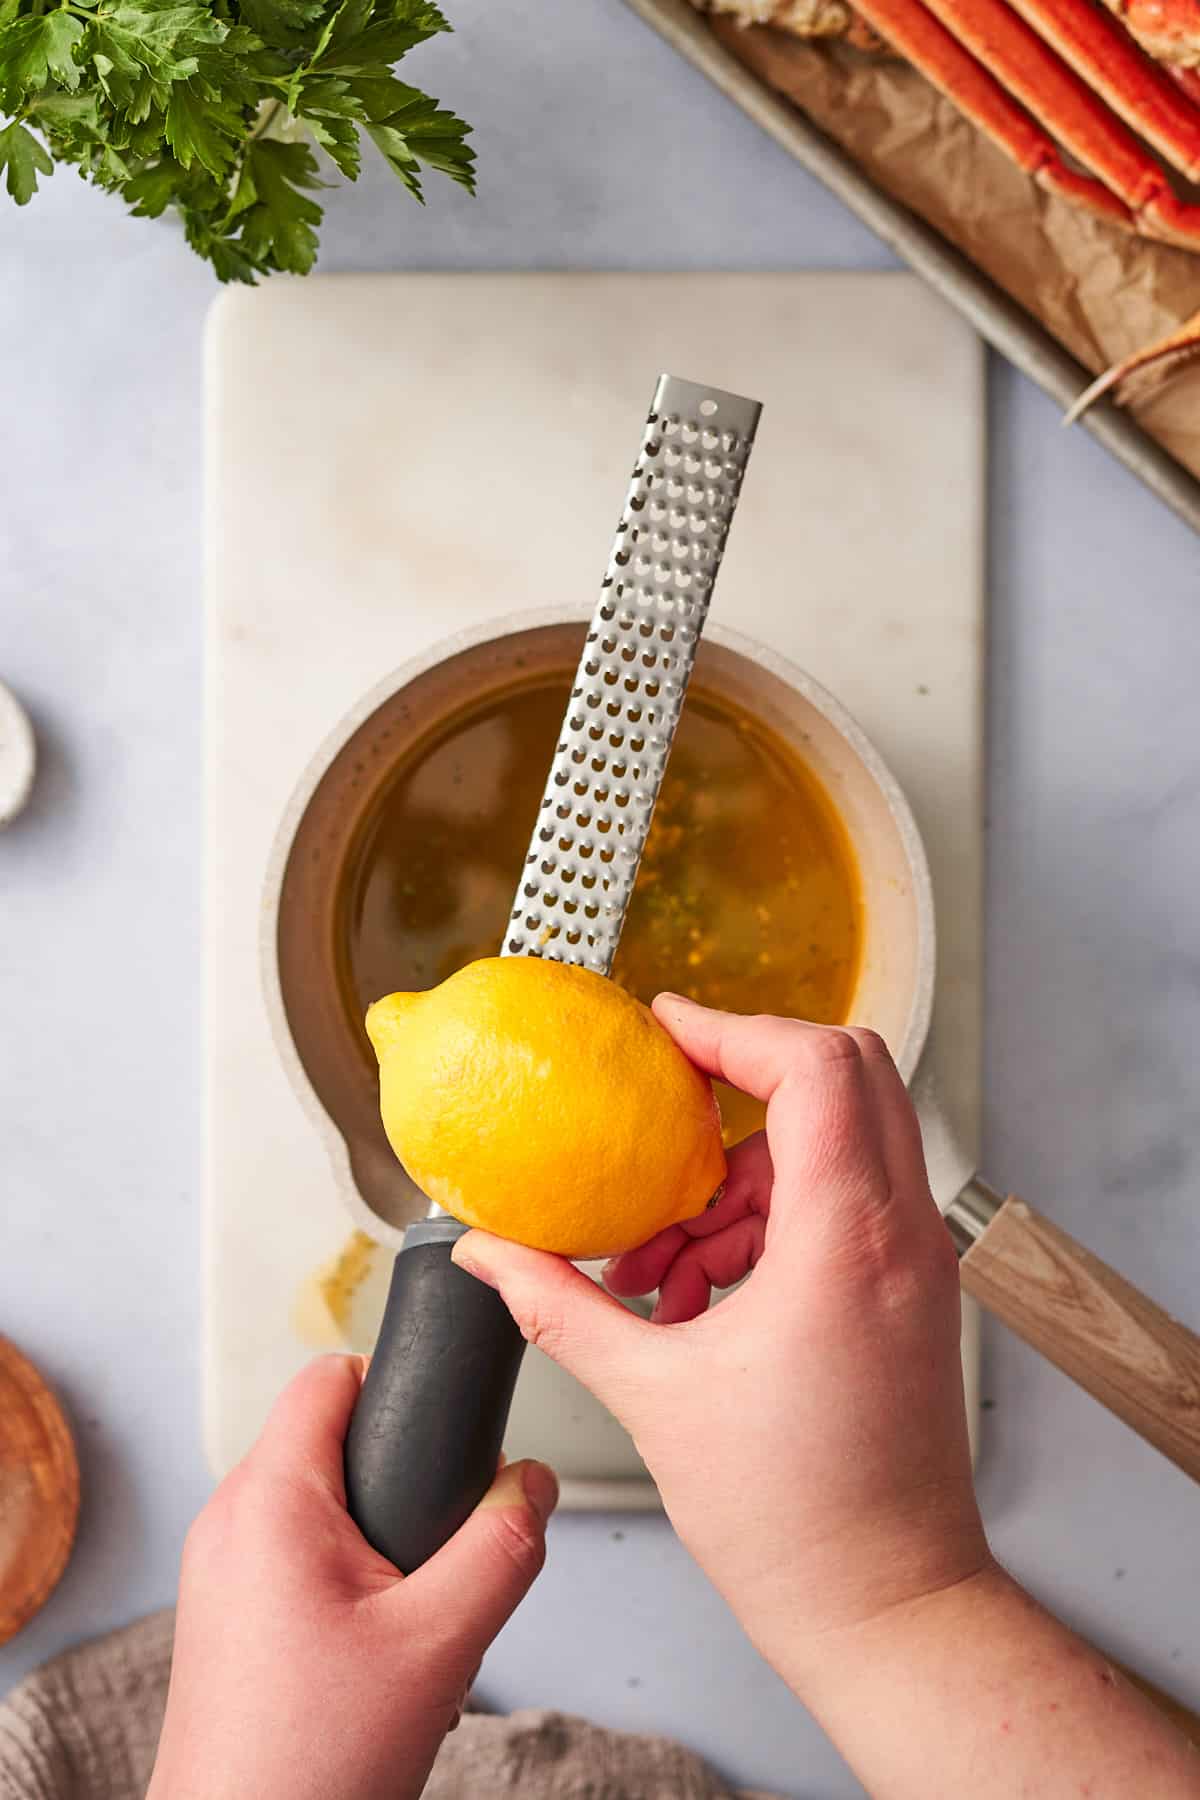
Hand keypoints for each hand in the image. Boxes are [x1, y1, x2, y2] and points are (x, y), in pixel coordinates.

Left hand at [147, 1355, 556, 1799]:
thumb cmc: (308, 1764)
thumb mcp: (439, 1642)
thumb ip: (502, 1545)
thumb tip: (532, 1483)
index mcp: (270, 1499)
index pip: (330, 1375)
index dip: (399, 1384)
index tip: (451, 1425)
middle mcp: (230, 1520)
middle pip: (332, 1438)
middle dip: (402, 1474)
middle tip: (445, 1541)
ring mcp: (220, 1570)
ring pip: (319, 1500)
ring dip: (380, 1534)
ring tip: (416, 1609)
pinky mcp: (226, 1615)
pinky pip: (296, 1553)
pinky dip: (349, 1576)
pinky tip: (382, 1644)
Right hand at [451, 997, 986, 1691]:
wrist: (889, 1609)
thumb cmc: (796, 1521)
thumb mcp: (654, 1397)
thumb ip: (559, 1307)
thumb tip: (485, 1254)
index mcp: (849, 1239)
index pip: (815, 1064)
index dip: (732, 1028)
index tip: (664, 1030)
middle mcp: (902, 1234)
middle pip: (848, 1073)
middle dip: (746, 1074)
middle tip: (665, 1103)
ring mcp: (917, 1261)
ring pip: (838, 1141)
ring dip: (743, 1170)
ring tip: (662, 1254)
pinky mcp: (909, 1292)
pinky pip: (841, 1204)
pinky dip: (768, 1218)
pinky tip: (698, 1291)